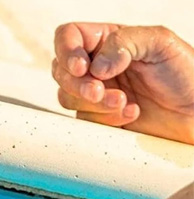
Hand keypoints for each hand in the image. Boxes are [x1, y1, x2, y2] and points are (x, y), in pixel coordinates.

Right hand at [52, 23, 193, 143]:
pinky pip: (83, 119)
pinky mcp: (97, 117)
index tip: (82, 68)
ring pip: (66, 96)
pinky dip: (104, 119)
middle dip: (78, 83)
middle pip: (60, 69)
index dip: (67, 51)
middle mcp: (96, 64)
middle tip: (100, 92)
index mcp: (108, 40)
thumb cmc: (186, 74)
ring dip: (93, 103)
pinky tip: (130, 114)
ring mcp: (94, 92)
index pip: (68, 36)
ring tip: (123, 103)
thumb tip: (96, 66)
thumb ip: (125, 42)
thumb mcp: (162, 43)